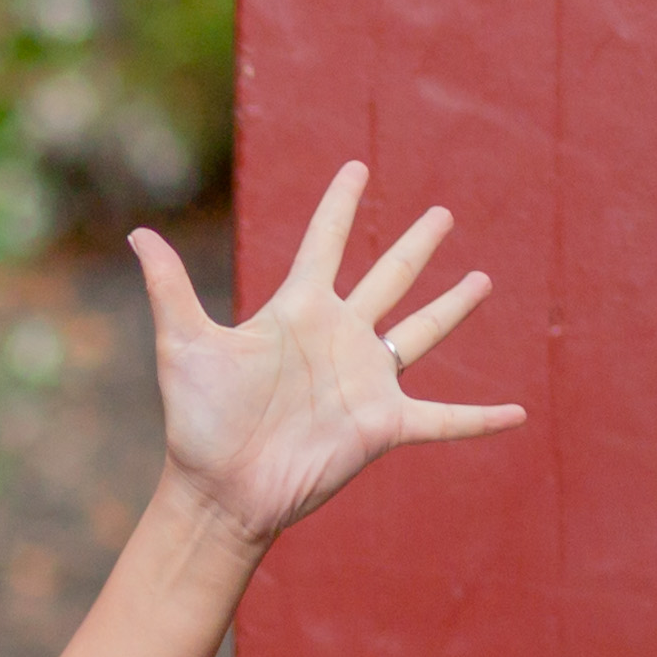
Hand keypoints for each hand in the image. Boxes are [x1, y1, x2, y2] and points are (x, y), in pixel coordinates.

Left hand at [137, 162, 524, 548]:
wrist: (218, 489)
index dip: (339, 206)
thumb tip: (138, 232)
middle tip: (442, 213)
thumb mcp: (183, 346)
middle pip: (388, 278)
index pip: (324, 244)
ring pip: (421, 332)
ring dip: (453, 308)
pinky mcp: (383, 424)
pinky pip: (444, 418)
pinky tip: (518, 412)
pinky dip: (480, 417)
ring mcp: (364, 381)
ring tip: (483, 279)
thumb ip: (170, 288)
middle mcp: (338, 338)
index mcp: (297, 312)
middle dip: (415, 246)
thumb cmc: (197, 422)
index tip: (357, 167)